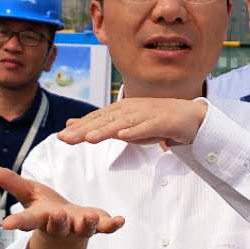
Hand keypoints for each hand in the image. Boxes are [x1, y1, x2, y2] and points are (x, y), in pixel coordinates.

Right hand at [0, 167, 123, 248]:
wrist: (67, 231)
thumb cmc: (45, 210)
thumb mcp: (29, 194)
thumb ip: (12, 183)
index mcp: (40, 218)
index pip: (25, 221)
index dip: (16, 223)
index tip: (6, 225)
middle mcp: (59, 226)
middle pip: (57, 225)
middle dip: (57, 222)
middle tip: (57, 215)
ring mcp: (78, 228)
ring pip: (82, 228)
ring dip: (86, 224)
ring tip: (90, 218)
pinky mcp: (96, 227)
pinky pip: (105, 228)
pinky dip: (112, 225)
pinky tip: (120, 221)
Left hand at [56, 98, 207, 148]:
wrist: (189, 117)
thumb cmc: (153, 122)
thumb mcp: (124, 125)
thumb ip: (99, 125)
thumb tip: (71, 125)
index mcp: (120, 110)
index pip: (96, 119)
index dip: (78, 128)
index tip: (60, 137)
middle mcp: (130, 109)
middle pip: (104, 120)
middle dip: (85, 129)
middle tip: (66, 138)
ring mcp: (146, 114)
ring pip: (122, 123)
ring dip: (105, 130)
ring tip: (89, 138)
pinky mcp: (161, 122)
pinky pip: (147, 128)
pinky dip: (135, 131)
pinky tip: (124, 135)